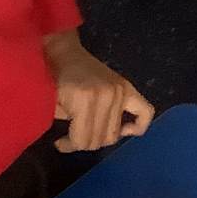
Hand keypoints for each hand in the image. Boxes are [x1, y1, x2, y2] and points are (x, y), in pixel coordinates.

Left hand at [45, 30, 154, 151]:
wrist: (64, 52)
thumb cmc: (53, 77)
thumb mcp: (51, 104)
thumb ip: (65, 125)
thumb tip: (72, 144)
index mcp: (84, 99)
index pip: (83, 139)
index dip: (70, 145)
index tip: (60, 142)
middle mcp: (107, 96)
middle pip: (100, 139)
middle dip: (83, 143)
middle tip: (71, 138)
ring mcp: (120, 92)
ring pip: (115, 134)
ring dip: (101, 138)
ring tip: (88, 132)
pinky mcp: (128, 88)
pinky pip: (144, 113)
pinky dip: (138, 126)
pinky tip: (125, 130)